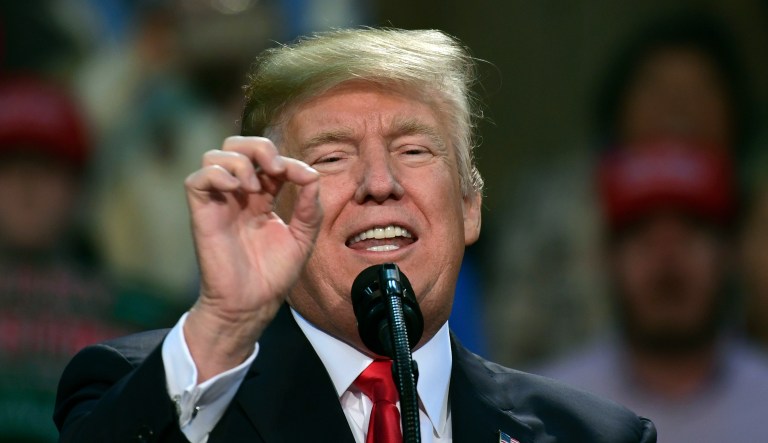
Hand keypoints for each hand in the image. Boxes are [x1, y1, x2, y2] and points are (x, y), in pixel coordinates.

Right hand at [182, 136, 320, 380]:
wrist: (251, 303)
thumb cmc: (273, 275)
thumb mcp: (303, 237)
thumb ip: (310, 207)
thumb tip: (312, 175)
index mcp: (262, 197)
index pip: (268, 160)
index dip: (286, 160)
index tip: (303, 178)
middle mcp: (238, 195)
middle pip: (236, 145)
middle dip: (258, 147)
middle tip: (275, 168)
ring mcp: (219, 202)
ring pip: (214, 155)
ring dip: (238, 161)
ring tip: (254, 188)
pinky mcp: (202, 213)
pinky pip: (196, 179)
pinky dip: (217, 175)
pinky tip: (237, 192)